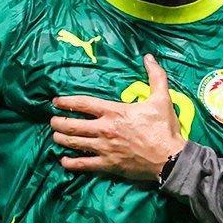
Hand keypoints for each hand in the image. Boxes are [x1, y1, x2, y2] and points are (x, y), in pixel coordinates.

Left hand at [51, 54, 184, 179]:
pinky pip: (84, 164)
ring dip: (61, 139)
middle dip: (58, 122)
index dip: (66, 102)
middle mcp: (104, 129)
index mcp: (114, 111)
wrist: (170, 158)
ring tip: (55, 137)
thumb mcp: (161, 98)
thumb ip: (155, 76)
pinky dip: (71, 163)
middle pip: (73, 125)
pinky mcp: (107, 165)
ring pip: (74, 143)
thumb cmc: (164, 128)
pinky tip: (63, 161)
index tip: (55, 101)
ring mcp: (104, 148)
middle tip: (53, 121)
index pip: (83, 104)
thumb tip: (149, 57)